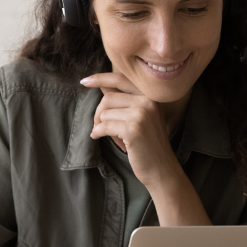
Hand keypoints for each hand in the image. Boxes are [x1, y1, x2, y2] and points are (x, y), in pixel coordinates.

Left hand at [81, 72, 180, 187]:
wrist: (161, 168)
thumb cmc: (148, 143)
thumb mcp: (141, 116)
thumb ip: (124, 100)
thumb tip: (102, 85)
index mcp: (151, 95)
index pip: (121, 79)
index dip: (100, 78)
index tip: (84, 81)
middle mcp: (148, 101)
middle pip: (109, 98)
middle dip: (99, 113)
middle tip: (99, 126)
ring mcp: (141, 114)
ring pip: (105, 113)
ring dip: (101, 125)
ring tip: (110, 136)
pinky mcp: (133, 129)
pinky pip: (104, 126)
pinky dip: (97, 132)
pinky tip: (98, 137)